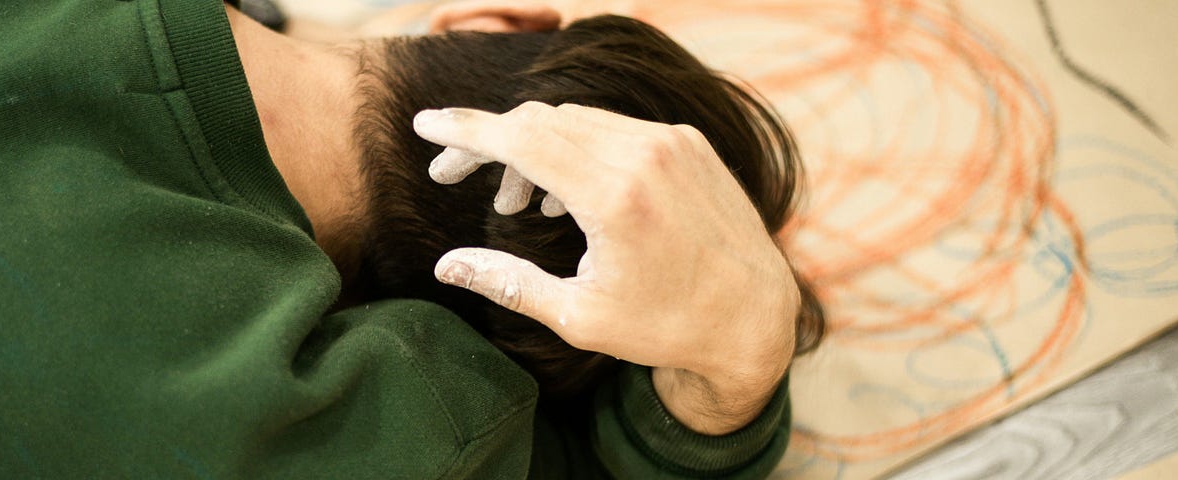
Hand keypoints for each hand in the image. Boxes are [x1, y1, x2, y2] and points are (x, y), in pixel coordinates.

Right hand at [413, 102, 797, 433]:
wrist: (754, 319)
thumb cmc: (664, 327)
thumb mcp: (579, 316)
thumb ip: (508, 283)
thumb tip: (447, 266)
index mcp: (616, 197)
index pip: (521, 138)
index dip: (465, 130)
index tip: (424, 126)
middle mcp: (646, 156)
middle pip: (540, 122)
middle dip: (489, 143)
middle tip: (453, 176)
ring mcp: (672, 143)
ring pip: (574, 121)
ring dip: (532, 149)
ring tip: (514, 205)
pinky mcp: (688, 143)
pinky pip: (612, 128)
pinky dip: (575, 147)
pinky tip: (564, 195)